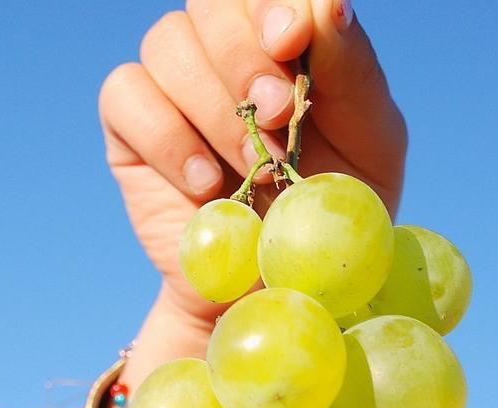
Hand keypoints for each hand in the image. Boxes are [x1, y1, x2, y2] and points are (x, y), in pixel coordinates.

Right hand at [98, 0, 407, 386]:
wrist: (278, 289)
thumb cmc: (330, 210)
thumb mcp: (371, 144)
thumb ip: (354, 72)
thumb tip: (328, 5)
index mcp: (284, 37)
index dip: (271, 2)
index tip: (290, 40)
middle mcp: (225, 48)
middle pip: (211, 3)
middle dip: (245, 56)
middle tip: (277, 118)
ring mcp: (174, 84)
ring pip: (168, 43)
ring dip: (215, 105)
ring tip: (253, 167)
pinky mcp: (131, 128)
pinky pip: (126, 95)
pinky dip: (167, 136)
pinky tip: (206, 183)